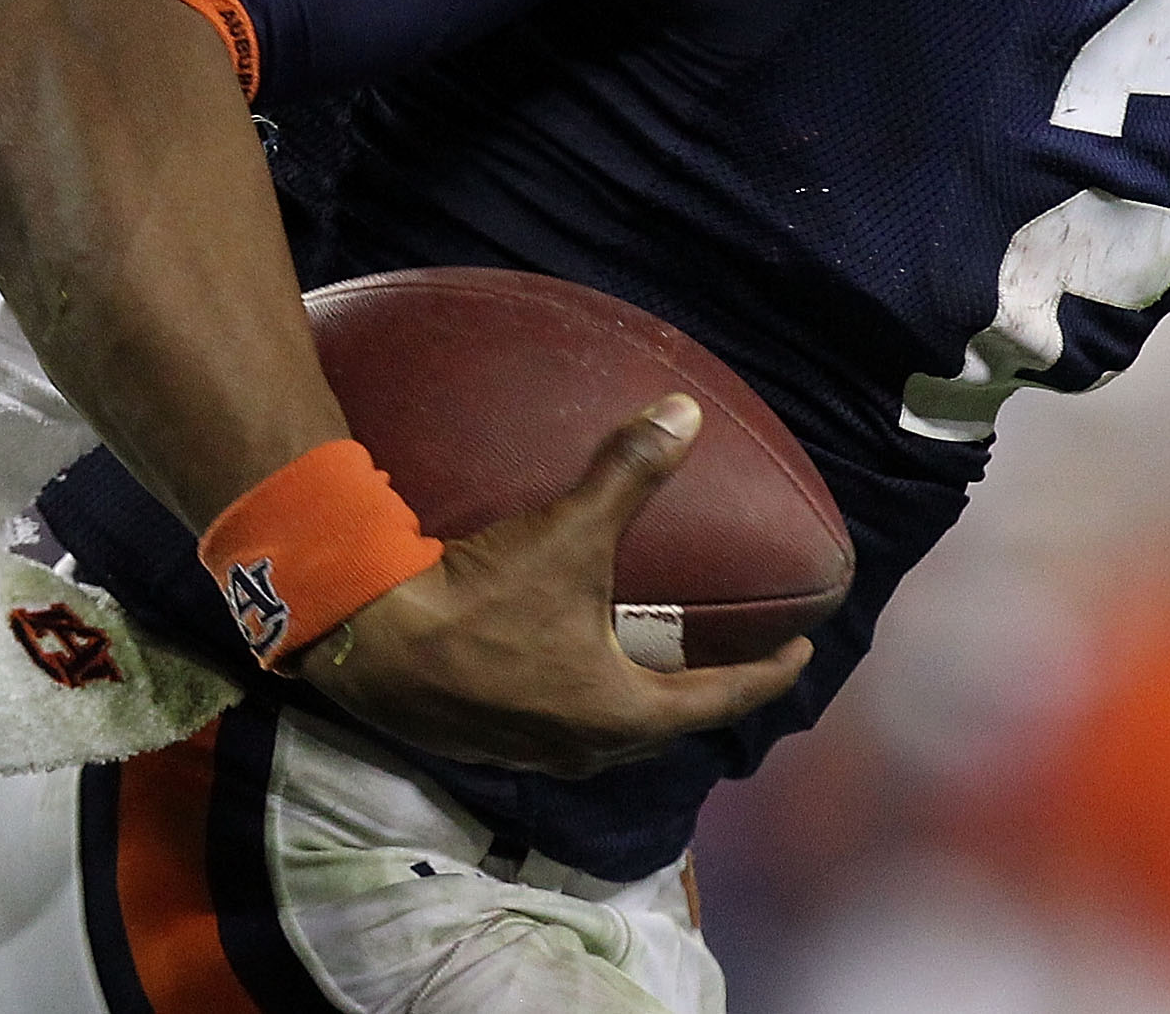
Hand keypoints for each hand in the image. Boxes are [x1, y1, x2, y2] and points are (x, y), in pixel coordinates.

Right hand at [292, 393, 811, 777]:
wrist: (369, 643)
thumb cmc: (481, 600)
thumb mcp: (567, 534)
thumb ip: (630, 474)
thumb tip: (685, 416)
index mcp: (620, 714)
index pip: (719, 700)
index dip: (766, 675)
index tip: (801, 653)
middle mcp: (583, 749)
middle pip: (665, 727)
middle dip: (704, 694)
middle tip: (733, 657)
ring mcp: (531, 753)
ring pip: (609, 735)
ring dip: (640, 704)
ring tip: (658, 664)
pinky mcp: (486, 742)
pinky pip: (560, 728)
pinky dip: (585, 701)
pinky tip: (572, 665)